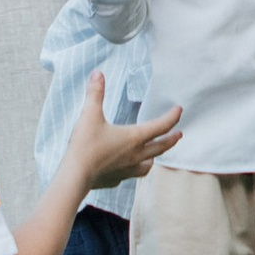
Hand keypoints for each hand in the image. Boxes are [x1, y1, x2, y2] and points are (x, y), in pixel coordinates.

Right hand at [74, 74, 181, 188]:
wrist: (75, 175)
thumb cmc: (85, 146)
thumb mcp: (90, 115)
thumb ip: (95, 94)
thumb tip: (98, 74)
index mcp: (134, 138)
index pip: (160, 126)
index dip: (172, 117)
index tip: (179, 110)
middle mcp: (136, 154)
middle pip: (160, 147)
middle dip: (171, 139)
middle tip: (179, 134)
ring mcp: (128, 169)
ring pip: (148, 164)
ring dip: (155, 156)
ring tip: (155, 154)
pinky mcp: (117, 179)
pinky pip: (132, 174)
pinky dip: (135, 168)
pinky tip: (129, 167)